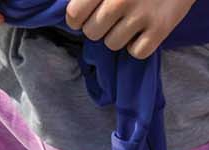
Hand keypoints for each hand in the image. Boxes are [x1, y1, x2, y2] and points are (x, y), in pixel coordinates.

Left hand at [65, 0, 193, 53]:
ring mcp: (142, 14)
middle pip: (92, 33)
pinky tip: (146, 28)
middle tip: (114, 15)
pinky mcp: (161, 28)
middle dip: (100, 27)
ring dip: (120, 35)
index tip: (86, 16)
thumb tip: (72, 14)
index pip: (74, 15)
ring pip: (112, 44)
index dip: (78, 19)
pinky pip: (136, 52)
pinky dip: (139, 44)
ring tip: (133, 18)